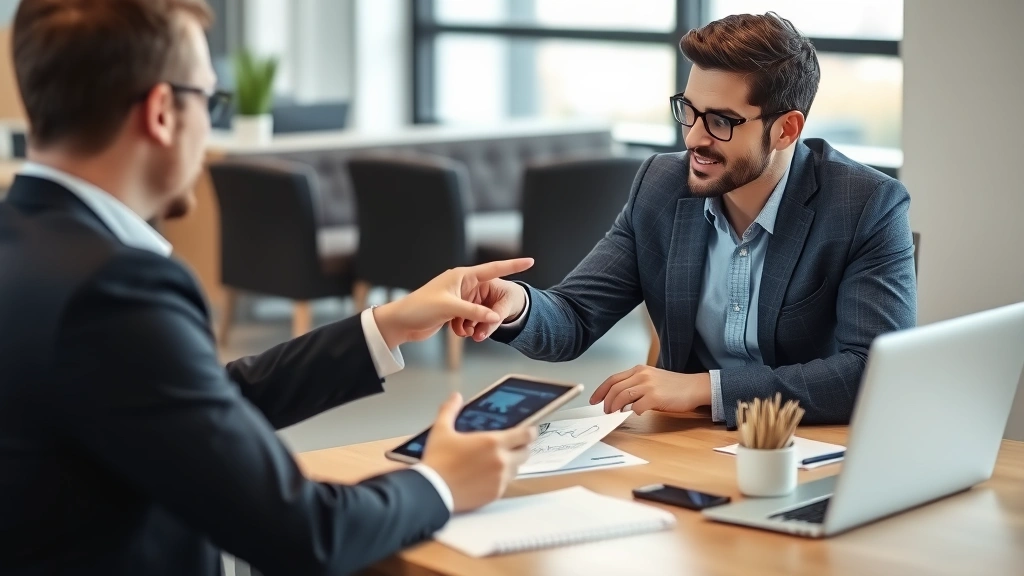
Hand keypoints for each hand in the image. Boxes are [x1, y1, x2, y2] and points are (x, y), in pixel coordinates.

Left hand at [372, 258, 533, 348]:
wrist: (401, 323)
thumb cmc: (420, 308)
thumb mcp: (450, 308)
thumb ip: (475, 312)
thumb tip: (495, 317)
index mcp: (462, 275)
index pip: (493, 269)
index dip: (513, 266)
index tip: (530, 261)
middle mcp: (462, 285)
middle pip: (487, 297)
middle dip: (486, 313)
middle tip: (478, 325)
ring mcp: (458, 299)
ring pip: (479, 311)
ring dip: (475, 323)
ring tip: (462, 330)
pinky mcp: (454, 311)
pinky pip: (471, 319)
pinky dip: (467, 327)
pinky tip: (456, 331)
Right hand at [422, 393, 536, 512]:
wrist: (432, 491)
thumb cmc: (437, 460)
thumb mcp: (441, 430)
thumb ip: (450, 410)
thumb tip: (455, 397)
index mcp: (493, 442)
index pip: (526, 435)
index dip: (529, 432)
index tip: (527, 431)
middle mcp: (501, 461)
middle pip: (525, 452)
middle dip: (519, 448)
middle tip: (508, 446)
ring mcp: (500, 479)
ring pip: (516, 468)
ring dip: (510, 464)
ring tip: (494, 461)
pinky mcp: (495, 494)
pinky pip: (506, 484)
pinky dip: (500, 479)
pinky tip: (486, 476)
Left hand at [589, 365, 712, 414]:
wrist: (694, 387)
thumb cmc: (675, 386)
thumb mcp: (652, 379)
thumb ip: (636, 385)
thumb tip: (619, 400)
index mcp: (639, 370)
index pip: (613, 379)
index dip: (601, 390)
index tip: (594, 400)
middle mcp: (642, 375)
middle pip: (615, 388)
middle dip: (607, 402)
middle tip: (606, 411)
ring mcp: (648, 385)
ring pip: (622, 397)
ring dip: (615, 408)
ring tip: (615, 415)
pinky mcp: (655, 397)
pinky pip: (637, 407)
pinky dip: (633, 412)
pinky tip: (636, 414)